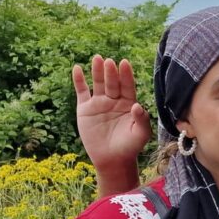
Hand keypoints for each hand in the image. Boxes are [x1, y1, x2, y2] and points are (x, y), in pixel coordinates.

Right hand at [72, 55, 150, 170]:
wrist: (112, 159)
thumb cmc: (130, 147)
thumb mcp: (141, 134)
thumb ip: (142, 119)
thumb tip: (137, 105)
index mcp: (129, 103)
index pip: (128, 86)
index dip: (126, 75)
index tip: (125, 63)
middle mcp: (114, 100)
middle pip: (112, 83)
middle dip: (111, 72)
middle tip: (109, 61)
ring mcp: (99, 103)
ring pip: (97, 84)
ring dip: (97, 71)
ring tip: (97, 58)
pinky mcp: (85, 109)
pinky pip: (81, 92)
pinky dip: (79, 81)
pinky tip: (76, 68)